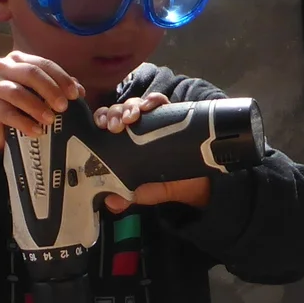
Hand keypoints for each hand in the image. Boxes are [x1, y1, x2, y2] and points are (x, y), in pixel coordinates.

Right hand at [0, 52, 83, 157]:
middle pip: (30, 73)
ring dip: (36, 106)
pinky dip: (24, 123)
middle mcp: (2, 67)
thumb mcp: (37, 95)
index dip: (61, 78)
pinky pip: (7, 113)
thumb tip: (79, 90)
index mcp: (18, 60)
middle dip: (50, 89)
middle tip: (64, 107)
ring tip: (50, 119)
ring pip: (16, 92)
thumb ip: (56, 89)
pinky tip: (37, 131)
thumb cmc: (17, 107)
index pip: (43, 64)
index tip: (75, 95)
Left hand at [92, 92, 211, 210]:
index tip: (101, 125)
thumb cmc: (172, 184)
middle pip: (119, 111)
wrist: (203, 185)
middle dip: (114, 113)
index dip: (102, 119)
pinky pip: (160, 101)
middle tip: (115, 126)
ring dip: (130, 106)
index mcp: (126, 143)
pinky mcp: (173, 115)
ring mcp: (155, 120)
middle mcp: (138, 129)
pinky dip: (153, 100)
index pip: (109, 124)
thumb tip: (111, 203)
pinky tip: (150, 106)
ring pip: (136, 104)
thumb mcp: (149, 192)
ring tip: (132, 118)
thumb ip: (131, 196)